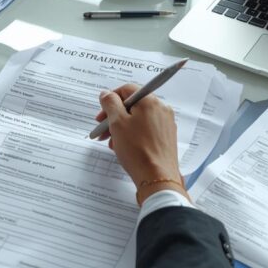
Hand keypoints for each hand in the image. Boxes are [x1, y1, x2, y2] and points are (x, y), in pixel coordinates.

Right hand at [96, 84, 188, 203]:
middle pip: (132, 105)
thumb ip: (110, 104)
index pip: (127, 89)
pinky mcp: (166, 137)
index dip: (111, 99)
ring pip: (138, 118)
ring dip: (122, 127)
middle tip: (102, 129)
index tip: (102, 113)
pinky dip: (133, 134)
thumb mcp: (117, 123)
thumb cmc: (137, 150)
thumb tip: (106, 94)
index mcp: (150, 101)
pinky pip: (146, 129)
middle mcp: (161, 109)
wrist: (157, 177)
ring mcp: (166, 123)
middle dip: (114, 116)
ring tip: (112, 142)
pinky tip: (124, 147)